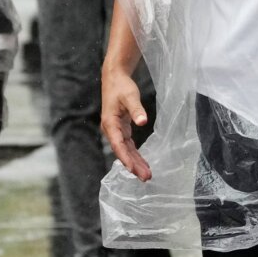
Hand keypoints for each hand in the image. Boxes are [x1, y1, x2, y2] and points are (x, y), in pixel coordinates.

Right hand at [99, 65, 151, 181]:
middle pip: (122, 151)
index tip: (134, 170)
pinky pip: (128, 145)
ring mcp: (115, 130)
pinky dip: (135, 154)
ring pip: (125, 150)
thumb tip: (143, 121)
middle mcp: (111, 129)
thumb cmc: (122, 86)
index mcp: (110, 123)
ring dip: (135, 163)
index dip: (126, 158)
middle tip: (145, 178)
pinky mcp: (121, 129)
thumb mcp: (131, 96)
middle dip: (133, 165)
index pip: (118, 145)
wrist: (114, 78)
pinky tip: (142, 164)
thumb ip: (137, 110)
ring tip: (147, 175)